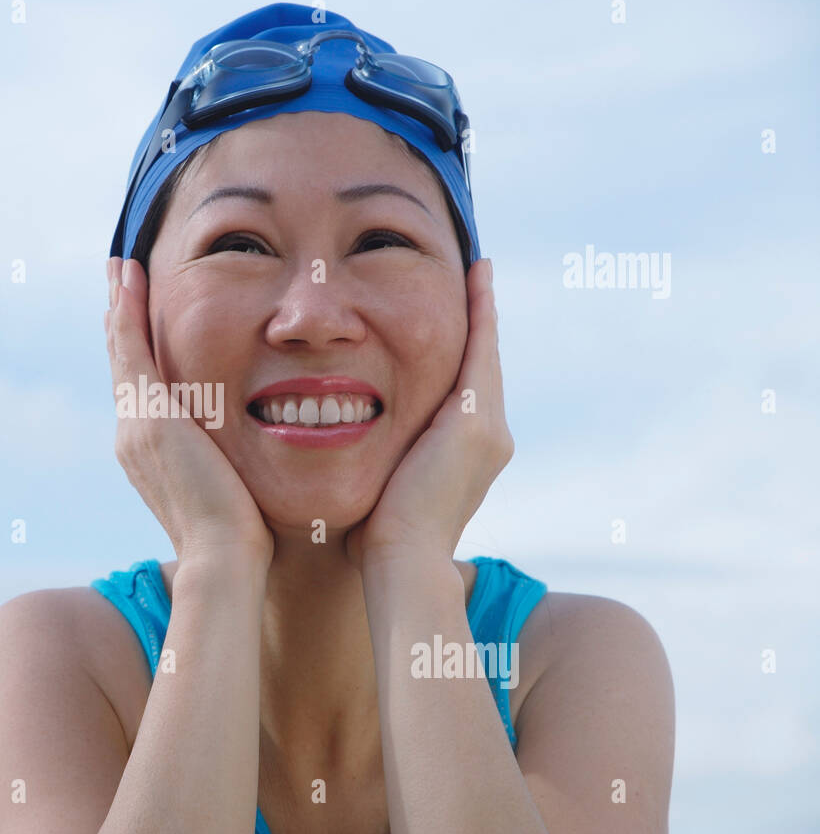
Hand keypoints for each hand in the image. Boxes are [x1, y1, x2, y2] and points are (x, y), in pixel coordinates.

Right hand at [105, 257, 273, 565]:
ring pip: (123, 351)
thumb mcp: (231, 492)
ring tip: (119, 269)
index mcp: (151, 455)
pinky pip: (132, 348)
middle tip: (118, 282)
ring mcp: (136, 425)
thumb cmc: (241, 538)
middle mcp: (133, 437)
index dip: (138, 353)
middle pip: (124, 365)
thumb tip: (251, 464)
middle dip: (120, 322)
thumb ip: (231, 468)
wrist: (224, 558)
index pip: (142, 391)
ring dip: (120, 306)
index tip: (137, 320)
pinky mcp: (149, 414)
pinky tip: (128, 277)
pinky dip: (127, 311)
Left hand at [347, 259, 512, 569]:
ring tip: (480, 272)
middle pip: (481, 367)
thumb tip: (344, 455)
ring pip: (485, 355)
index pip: (464, 390)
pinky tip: (477, 279)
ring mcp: (488, 430)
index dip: (463, 353)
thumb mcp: (382, 490)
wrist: (402, 561)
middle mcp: (489, 439)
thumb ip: (379, 466)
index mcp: (467, 455)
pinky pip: (479, 352)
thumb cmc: (377, 540)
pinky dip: (481, 315)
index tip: (457, 317)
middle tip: (476, 280)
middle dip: (478, 325)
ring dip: (483, 311)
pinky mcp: (477, 422)